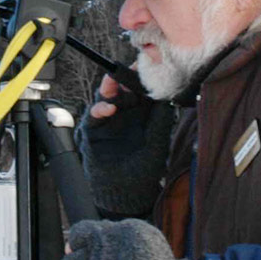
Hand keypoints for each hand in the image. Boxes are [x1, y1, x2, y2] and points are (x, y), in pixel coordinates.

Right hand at [74, 71, 174, 217]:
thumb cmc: (144, 171)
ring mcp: (108, 121)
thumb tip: (167, 96)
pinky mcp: (94, 131)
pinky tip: (108, 108)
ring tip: (113, 81)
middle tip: (130, 68)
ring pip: (107, 97)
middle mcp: (125, 114)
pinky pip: (94, 116)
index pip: (142, 91)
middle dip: (126, 78)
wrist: (125, 193)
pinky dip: (99, 110)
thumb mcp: (157, 144)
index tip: (148, 66)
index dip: (144, 79)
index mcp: (142, 115)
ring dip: (110, 88)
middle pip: (123, 89)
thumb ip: (160, 121)